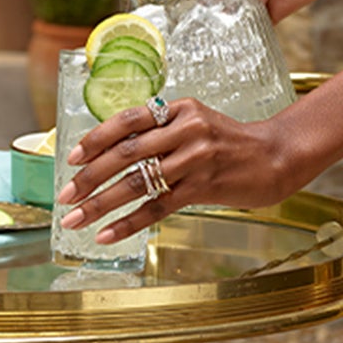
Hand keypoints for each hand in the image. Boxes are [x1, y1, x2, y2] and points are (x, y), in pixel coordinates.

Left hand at [54, 97, 302, 243]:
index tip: (72, 158)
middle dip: (89, 177)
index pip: (126, 120)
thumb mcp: (194, 123)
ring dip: (101, 203)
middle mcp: (185, 129)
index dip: (95, 139)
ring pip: (137, 182)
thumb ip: (159, 132)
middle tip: (64, 196)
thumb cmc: (228, 142)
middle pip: (126, 153)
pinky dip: (129, 222)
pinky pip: (157, 207)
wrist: (277, 156)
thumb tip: (111, 151)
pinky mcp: (204, 186)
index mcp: (178, 109)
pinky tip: (108, 234)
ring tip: (75, 220)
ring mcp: (196, 158)